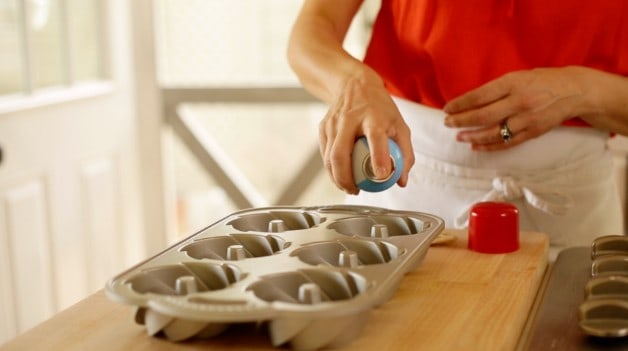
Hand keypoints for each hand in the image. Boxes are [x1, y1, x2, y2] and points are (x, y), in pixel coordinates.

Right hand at [319, 69, 413, 193]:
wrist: (354, 84)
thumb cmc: (379, 107)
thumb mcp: (399, 125)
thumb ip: (405, 153)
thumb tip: (401, 180)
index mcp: (373, 116)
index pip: (375, 138)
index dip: (378, 158)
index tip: (381, 175)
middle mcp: (350, 119)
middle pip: (341, 153)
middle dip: (346, 178)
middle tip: (356, 190)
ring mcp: (333, 123)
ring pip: (329, 157)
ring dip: (337, 178)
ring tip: (349, 188)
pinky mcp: (323, 127)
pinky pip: (325, 154)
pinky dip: (331, 169)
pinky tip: (340, 176)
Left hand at [443, 67, 589, 150]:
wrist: (575, 91)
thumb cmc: (542, 80)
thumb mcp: (518, 76)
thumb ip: (497, 88)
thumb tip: (470, 101)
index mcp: (513, 83)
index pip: (480, 96)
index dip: (461, 104)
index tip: (447, 108)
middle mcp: (519, 102)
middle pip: (483, 115)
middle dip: (461, 120)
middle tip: (447, 123)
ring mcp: (527, 119)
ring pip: (493, 132)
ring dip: (473, 136)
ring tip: (459, 136)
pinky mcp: (533, 132)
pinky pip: (507, 143)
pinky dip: (489, 146)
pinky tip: (476, 146)